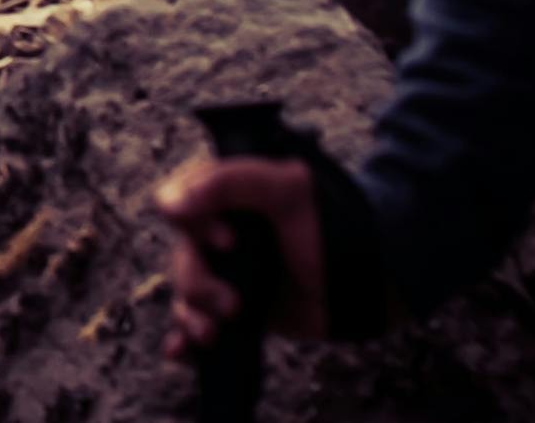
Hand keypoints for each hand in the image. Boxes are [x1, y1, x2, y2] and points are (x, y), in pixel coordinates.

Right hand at [154, 153, 329, 358]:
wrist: (363, 285)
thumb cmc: (329, 228)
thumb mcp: (288, 191)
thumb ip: (231, 183)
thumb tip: (172, 205)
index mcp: (225, 196)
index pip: (179, 201)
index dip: (192, 222)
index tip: (228, 242)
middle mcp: (218, 234)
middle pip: (181, 256)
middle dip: (199, 284)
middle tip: (233, 303)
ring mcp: (225, 274)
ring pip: (186, 293)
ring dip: (192, 315)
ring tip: (213, 334)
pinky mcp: (233, 310)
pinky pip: (194, 323)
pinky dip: (182, 339)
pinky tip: (181, 351)